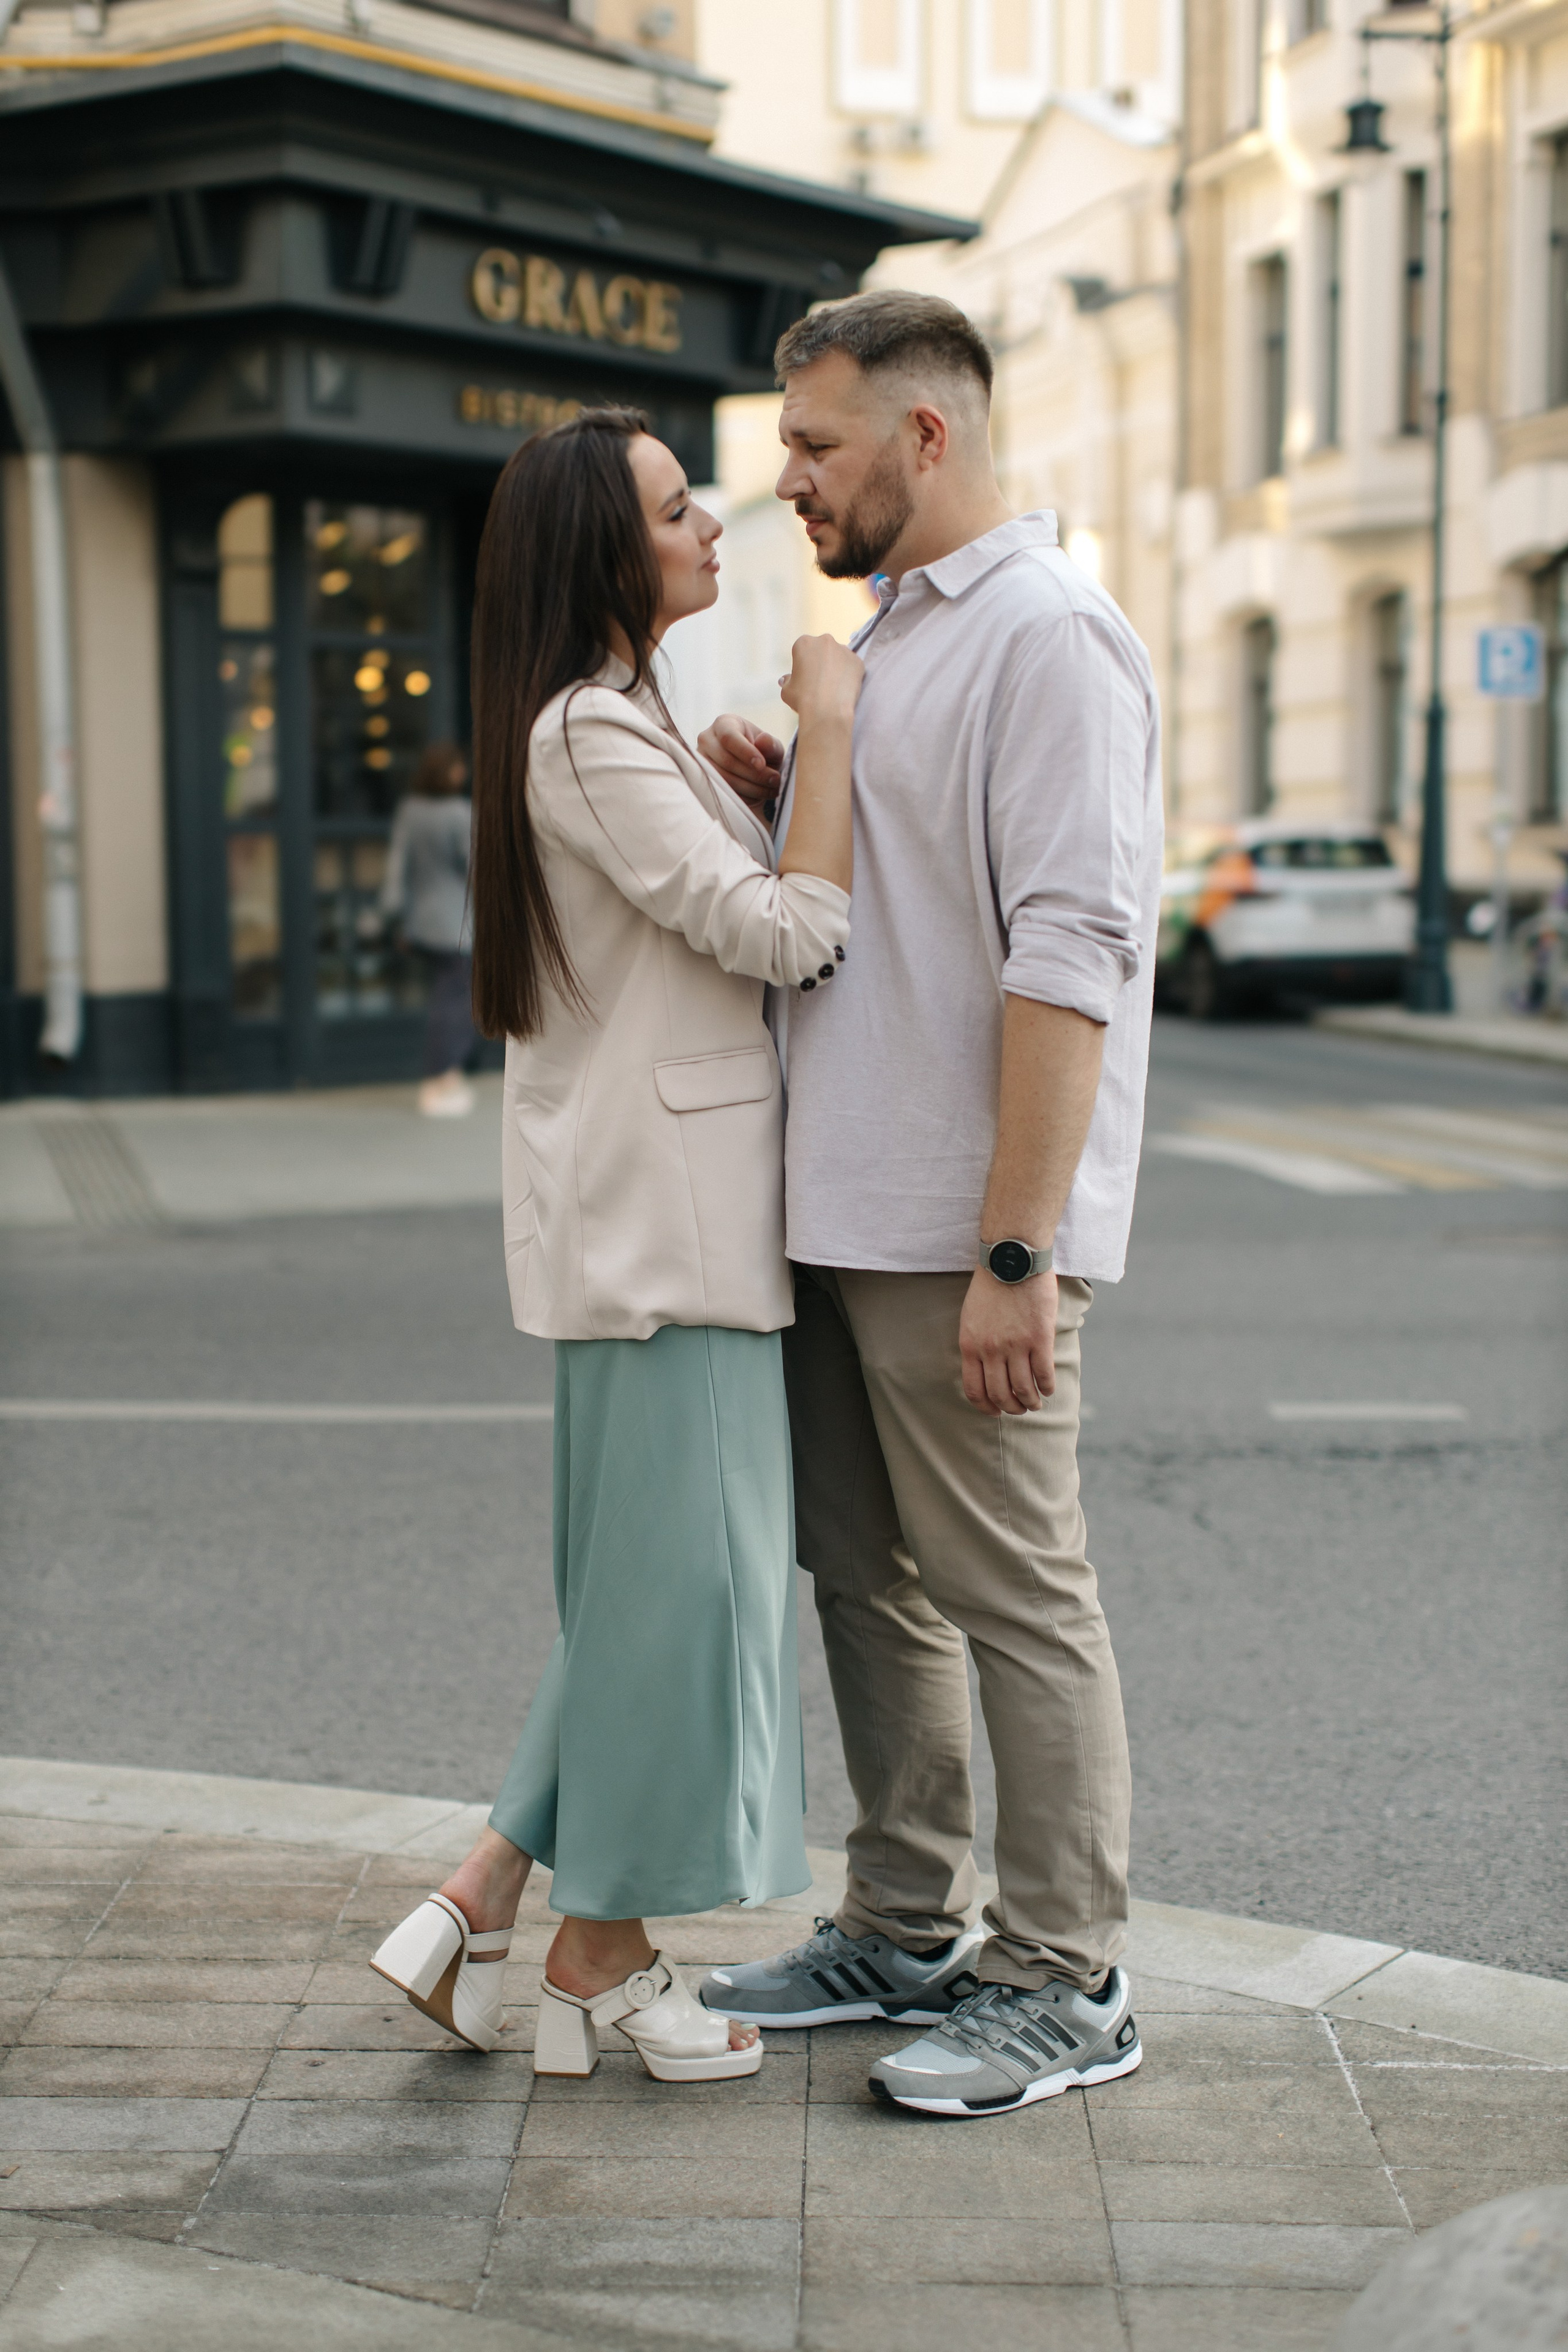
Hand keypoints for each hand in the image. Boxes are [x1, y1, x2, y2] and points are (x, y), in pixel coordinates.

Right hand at [698, 714, 783, 813]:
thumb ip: (771, 745)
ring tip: (772, 790)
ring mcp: (701, 761)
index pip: (728, 737)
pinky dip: (743, 797)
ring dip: (751, 788)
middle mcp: (707, 740)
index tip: (762, 764)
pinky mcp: (704, 780)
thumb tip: (763, 742)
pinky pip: (722, 792)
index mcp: (723, 724)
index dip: (745, 752)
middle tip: (775, 780)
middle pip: (727, 761)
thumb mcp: (772, 747)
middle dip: (754, 774)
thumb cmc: (761, 753)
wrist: (751, 768)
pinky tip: (759, 796)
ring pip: (724, 779)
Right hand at [780, 635, 863, 728]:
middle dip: (821, 662)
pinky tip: (843, 689)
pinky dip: (849, 675)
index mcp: (804, 643)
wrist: (827, 711)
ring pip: (839, 657)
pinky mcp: (858, 661)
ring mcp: (844, 649)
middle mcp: (825, 641)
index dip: (803, 665)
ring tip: (833, 687)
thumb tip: (785, 679)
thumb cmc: (803, 699)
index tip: (805, 678)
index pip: (803, 650)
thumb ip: (787, 681)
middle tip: (819, 682)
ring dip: (836, 667)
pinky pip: (852, 666)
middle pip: (822, 650)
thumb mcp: (786, 690)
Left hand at [959, 1268, 1057, 1416]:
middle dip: (1011, 1408)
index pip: (974, 1390)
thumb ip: (976, 1344)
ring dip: (1031, 1402)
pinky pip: (1043, 1374)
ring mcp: (1015, 1345)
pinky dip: (1047, 1386)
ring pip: (1023, 1389)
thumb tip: (984, 1369)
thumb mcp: (971, 1317)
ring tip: (1036, 1403)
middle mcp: (991, 1350)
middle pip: (1000, 1395)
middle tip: (1020, 1409)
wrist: (1011, 1259)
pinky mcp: (1039, 1337)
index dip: (986, 1407)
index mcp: (970, 1346)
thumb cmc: (991, 1285)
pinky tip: (1048, 1388)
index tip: (995, 1412)